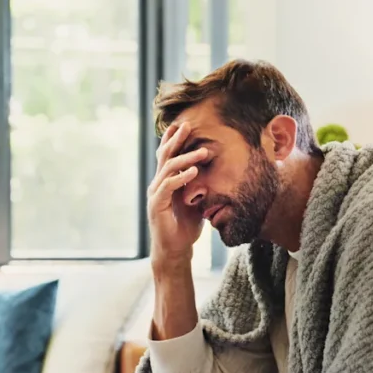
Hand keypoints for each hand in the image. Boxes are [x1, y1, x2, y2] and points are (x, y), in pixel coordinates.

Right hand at [147, 122, 208, 264]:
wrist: (175, 249)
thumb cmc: (185, 226)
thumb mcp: (196, 201)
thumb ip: (200, 186)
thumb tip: (216, 171)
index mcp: (165, 181)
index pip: (167, 155)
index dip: (173, 139)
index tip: (183, 124)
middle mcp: (157, 184)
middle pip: (165, 156)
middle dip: (176, 140)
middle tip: (188, 125)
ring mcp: (155, 194)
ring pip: (168, 169)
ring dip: (185, 158)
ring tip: (202, 152)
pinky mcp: (156, 206)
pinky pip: (168, 187)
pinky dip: (181, 178)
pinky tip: (194, 172)